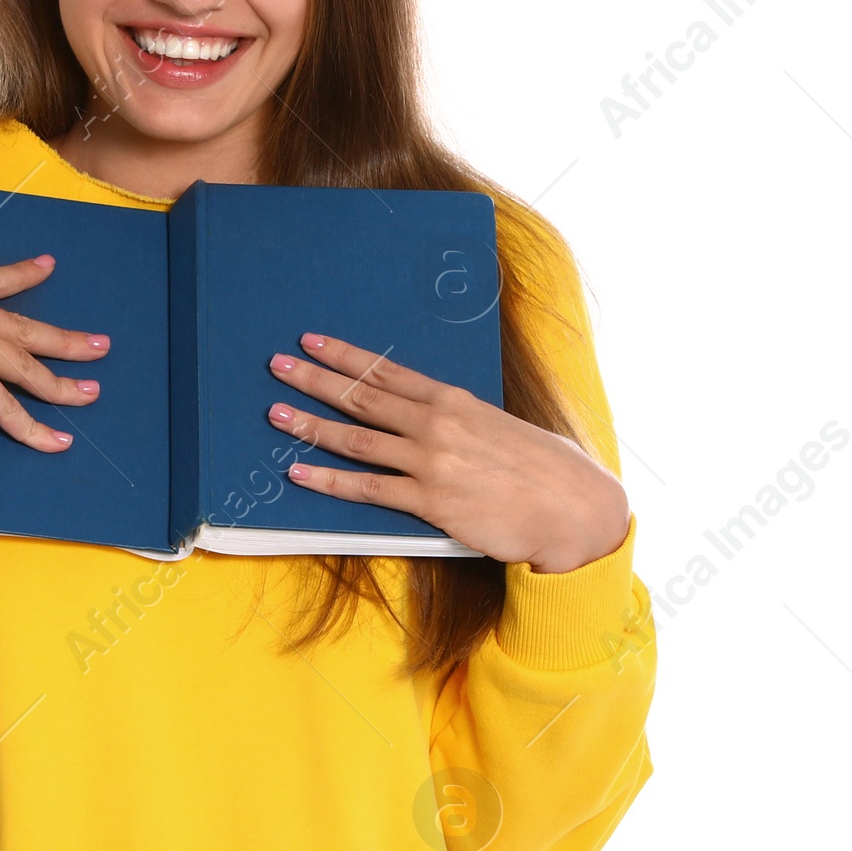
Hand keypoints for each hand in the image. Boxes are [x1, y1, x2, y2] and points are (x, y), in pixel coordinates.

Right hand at [0, 255, 108, 450]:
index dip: (21, 275)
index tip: (48, 267)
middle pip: (20, 326)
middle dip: (64, 340)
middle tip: (99, 347)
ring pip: (22, 365)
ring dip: (60, 385)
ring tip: (89, 394)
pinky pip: (6, 405)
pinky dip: (33, 428)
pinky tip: (55, 441)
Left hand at [267, 332, 629, 573]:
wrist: (574, 508)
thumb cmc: (544, 469)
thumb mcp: (499, 427)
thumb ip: (461, 421)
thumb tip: (429, 417)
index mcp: (454, 400)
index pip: (386, 371)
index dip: (345, 355)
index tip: (312, 342)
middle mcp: (438, 424)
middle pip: (361, 396)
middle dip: (314, 379)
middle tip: (278, 366)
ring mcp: (431, 462)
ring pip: (355, 438)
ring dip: (310, 424)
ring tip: (277, 414)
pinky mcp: (431, 501)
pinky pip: (367, 488)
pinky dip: (328, 479)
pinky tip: (299, 472)